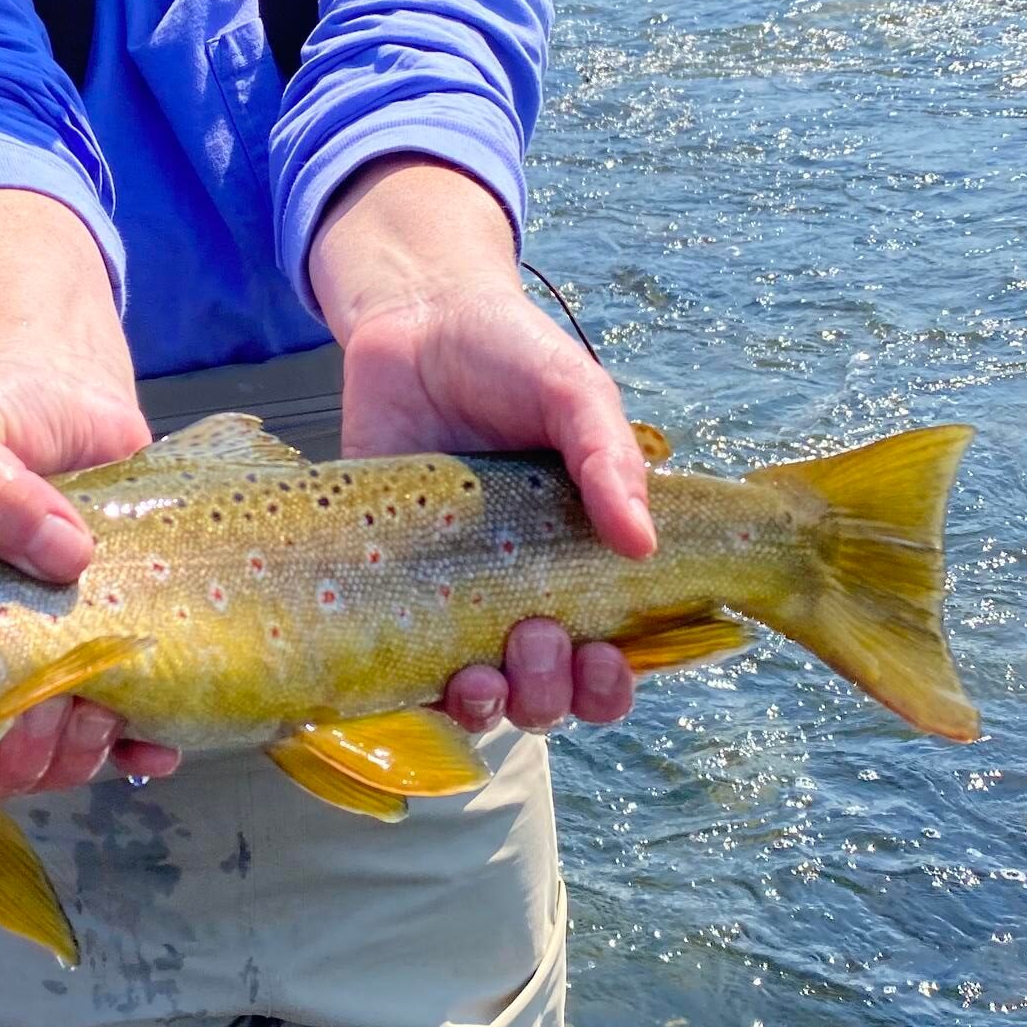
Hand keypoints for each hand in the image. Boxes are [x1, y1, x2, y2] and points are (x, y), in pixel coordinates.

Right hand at [0, 340, 179, 870]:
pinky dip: (140, 750)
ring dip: (76, 756)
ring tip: (105, 704)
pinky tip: (155, 743)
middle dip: (13, 760)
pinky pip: (119, 737)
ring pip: (45, 762)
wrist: (76, 397)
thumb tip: (62, 556)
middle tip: (56, 699)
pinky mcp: (105, 654)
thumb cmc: (2, 413)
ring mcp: (39, 663)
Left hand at [340, 277, 650, 734]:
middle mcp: (516, 589)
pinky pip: (398, 661)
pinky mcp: (383, 580)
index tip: (606, 657)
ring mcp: (446, 592)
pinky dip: (412, 684)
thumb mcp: (574, 393)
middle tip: (536, 630)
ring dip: (489, 705)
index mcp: (577, 560)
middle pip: (544, 693)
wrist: (414, 321)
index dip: (610, 684)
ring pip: (476, 695)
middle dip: (549, 690)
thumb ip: (609, 458)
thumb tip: (643, 545)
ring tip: (483, 670)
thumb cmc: (509, 356)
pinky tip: (420, 672)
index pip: (606, 658)